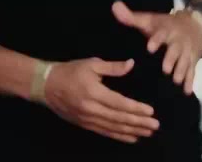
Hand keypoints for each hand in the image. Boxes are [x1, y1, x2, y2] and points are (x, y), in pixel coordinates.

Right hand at [40, 57, 159, 143]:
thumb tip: (131, 64)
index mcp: (94, 93)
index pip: (119, 103)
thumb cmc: (71, 71)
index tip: (151, 111)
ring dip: (131, 131)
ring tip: (147, 133)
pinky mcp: (83, 124)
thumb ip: (113, 67)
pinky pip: (104, 132)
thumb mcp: (92, 64)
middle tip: (155, 126)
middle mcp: (91, 109)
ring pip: (112, 128)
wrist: (46, 85)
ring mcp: (86, 119)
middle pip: (118, 118)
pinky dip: (118, 136)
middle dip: (138, 123)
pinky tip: (131, 137)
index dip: (135, 108)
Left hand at [112, 1, 201, 94]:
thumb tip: (114, 5)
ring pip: (185, 62)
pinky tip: (186, 92)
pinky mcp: (192, 61)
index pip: (161, 35)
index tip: (150, 48)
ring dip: (181, 71)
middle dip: (172, 59)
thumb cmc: (164, 25)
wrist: (193, 26)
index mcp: (166, 31)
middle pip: (175, 50)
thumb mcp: (149, 20)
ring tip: (176, 82)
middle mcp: (178, 42)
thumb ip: (131, 17)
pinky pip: (192, 72)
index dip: (156, 41)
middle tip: (165, 70)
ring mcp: (187, 52)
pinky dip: (190, 81)